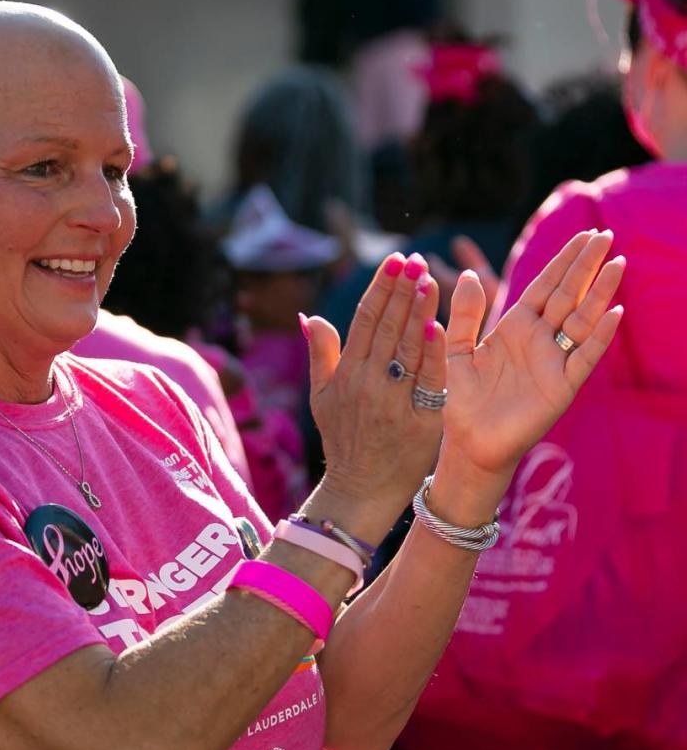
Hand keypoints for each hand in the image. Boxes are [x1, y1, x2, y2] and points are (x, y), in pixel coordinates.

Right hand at [305, 252, 445, 522]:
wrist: (361, 490)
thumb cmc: (343, 441)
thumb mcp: (322, 398)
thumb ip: (321, 354)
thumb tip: (310, 316)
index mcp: (346, 375)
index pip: (364, 321)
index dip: (380, 289)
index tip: (394, 261)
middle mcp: (368, 384)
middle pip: (387, 328)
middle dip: (402, 290)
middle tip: (415, 259)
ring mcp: (393, 403)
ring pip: (407, 348)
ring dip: (419, 311)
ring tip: (429, 279)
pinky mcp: (419, 422)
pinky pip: (427, 382)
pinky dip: (432, 354)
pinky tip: (439, 326)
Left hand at [441, 229, 623, 484]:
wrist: (467, 443)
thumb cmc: (460, 399)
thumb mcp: (457, 350)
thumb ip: (465, 315)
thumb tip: (468, 274)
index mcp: (515, 326)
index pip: (545, 286)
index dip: (564, 260)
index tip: (585, 234)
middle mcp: (539, 340)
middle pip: (569, 295)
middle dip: (586, 266)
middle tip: (607, 234)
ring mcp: (553, 362)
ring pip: (582, 320)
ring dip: (600, 293)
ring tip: (618, 263)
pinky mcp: (561, 387)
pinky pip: (584, 357)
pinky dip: (600, 336)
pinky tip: (614, 313)